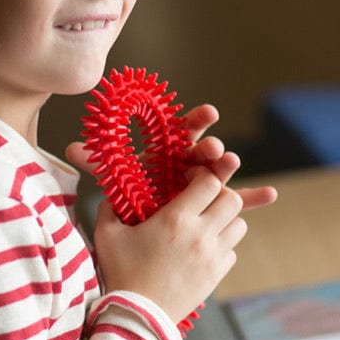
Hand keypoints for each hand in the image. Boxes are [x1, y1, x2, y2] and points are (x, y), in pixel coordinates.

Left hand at [65, 103, 277, 211]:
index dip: (197, 119)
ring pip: (221, 173)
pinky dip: (254, 197)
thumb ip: (97, 163)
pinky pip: (238, 201)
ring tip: (231, 165)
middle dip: (211, 147)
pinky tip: (271, 195)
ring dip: (228, 167)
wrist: (142, 226)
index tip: (209, 113)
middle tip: (214, 149)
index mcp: (169, 151)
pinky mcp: (216, 205)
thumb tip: (68, 149)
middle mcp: (190, 163)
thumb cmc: (133, 196)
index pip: (184, 130)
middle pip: (204, 150)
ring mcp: (206, 184)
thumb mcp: (116, 179)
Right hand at [92, 167, 244, 323]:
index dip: (202, 176)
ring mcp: (212, 256)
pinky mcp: (217, 275)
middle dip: (220, 195)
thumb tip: (110, 197)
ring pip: (239, 224)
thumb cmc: (121, 274)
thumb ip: (108, 210)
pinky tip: (202, 250)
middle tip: (202, 201)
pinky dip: (222, 246)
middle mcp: (200, 234)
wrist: (138, 316)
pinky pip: (232, 251)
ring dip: (225, 220)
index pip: (210, 182)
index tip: (189, 181)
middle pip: (233, 199)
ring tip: (205, 226)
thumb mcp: (107, 237)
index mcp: (176, 219)